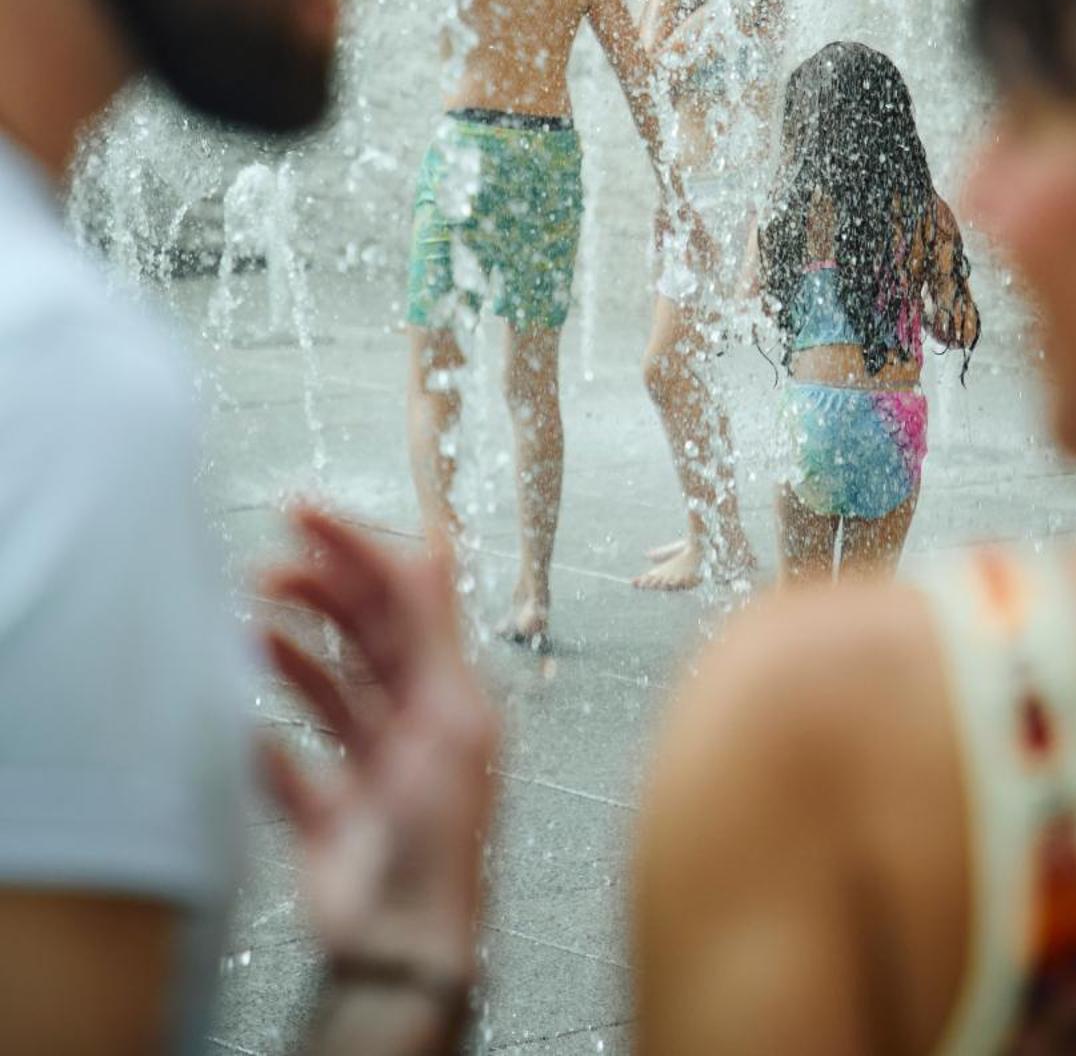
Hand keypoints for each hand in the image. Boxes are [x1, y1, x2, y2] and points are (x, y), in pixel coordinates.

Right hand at [259, 507, 497, 984]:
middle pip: (362, 636)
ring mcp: (370, 772)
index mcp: (448, 694)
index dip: (356, 549)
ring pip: (325, 691)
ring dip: (288, 654)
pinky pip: (289, 768)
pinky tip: (243, 721)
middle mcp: (412, 724)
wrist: (406, 948)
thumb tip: (430, 545)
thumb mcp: (448, 720)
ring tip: (248, 627)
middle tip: (265, 565)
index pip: (402, 599)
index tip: (303, 511)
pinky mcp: (328, 820)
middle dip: (317, 593)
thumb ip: (431, 634)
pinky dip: (264, 743)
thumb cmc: (440, 838)